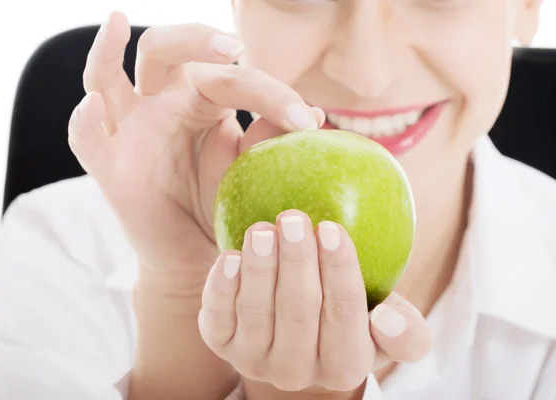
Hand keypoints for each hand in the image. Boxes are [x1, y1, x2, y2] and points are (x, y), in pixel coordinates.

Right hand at [67, 11, 322, 293]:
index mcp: (202, 99)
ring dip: (112, 49)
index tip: (307, 121)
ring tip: (119, 19)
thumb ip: (269, 139)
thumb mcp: (250, 170)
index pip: (233, 78)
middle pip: (162, 49)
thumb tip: (313, 113)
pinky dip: (85, 121)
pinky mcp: (110, 168)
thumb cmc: (223, 204)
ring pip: (109, 75)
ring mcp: (131, 132)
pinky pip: (87, 140)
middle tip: (235, 48)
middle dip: (194, 39)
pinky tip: (92, 105)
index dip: (272, 95)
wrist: (196, 254)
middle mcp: (162, 104)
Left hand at [198, 210, 432, 393]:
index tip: (332, 228)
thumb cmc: (344, 319)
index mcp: (344, 367)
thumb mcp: (384, 330)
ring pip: (257, 312)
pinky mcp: (221, 344)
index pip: (345, 316)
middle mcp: (297, 373)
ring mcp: (255, 361)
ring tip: (262, 229)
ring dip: (260, 267)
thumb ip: (406, 333)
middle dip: (296, 260)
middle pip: (298, 310)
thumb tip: (386, 318)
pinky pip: (218, 317)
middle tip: (294, 217)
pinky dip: (222, 287)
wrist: (293, 334)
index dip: (339, 271)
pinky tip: (230, 257)